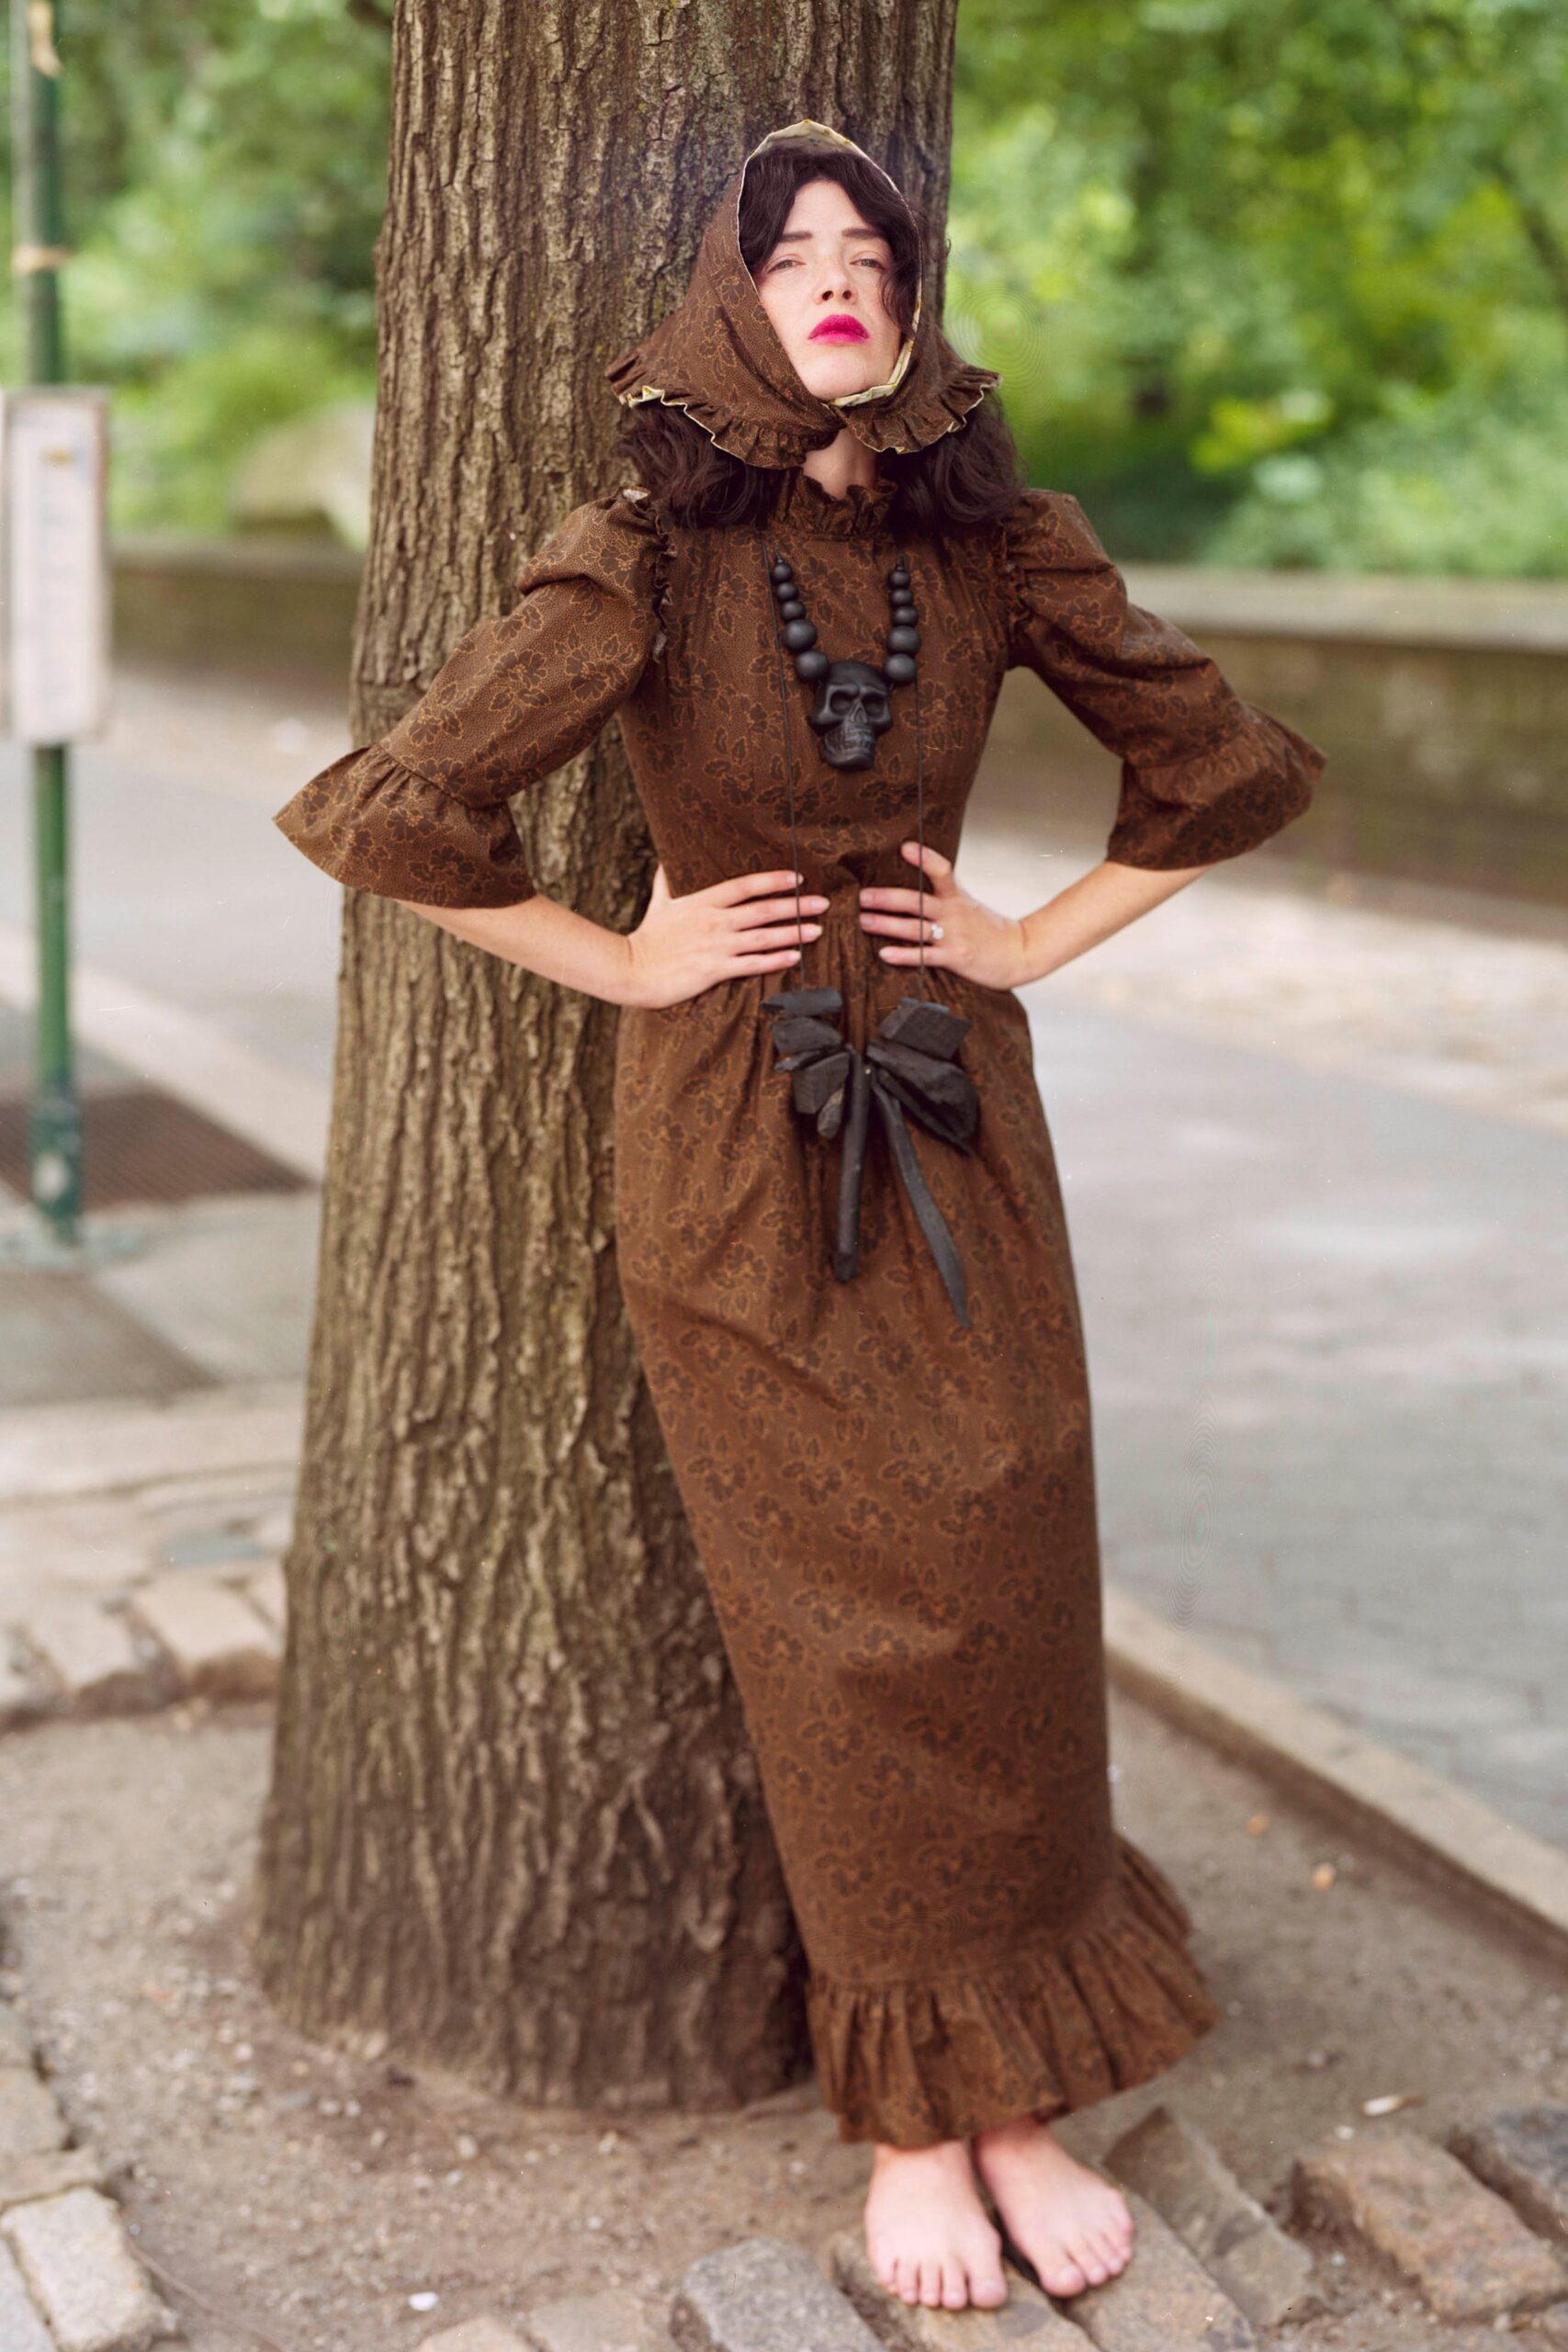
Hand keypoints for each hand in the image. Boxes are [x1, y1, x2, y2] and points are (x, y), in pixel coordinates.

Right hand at [623, 863, 828, 1008]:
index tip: (797, 877)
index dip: (774, 880)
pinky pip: (752, 965)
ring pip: (763, 937)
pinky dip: (776, 960)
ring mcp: (716, 946)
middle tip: (822, 903)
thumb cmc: (647, 937)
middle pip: (763, 910)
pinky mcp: (714, 970)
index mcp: (703, 901)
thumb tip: (668, 856)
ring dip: (793, 933)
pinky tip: (795, 957)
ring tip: (817, 930)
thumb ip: (667, 879)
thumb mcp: (659, 902)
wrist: (631, 969)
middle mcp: (714, 921)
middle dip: (795, 905)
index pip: (746, 885)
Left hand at [858, 842, 1028, 991]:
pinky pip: (924, 957)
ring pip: (914, 928)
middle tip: (862, 896)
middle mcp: (953, 914)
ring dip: (886, 925)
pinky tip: (884, 954)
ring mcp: (953, 936)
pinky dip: (903, 955)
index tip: (905, 847)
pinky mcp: (954, 958)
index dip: (924, 858)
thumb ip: (943, 893)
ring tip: (863, 921)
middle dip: (887, 898)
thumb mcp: (967, 904)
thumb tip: (912, 878)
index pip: (942, 870)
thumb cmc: (987, 929)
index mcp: (957, 897)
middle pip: (916, 902)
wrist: (1019, 953)